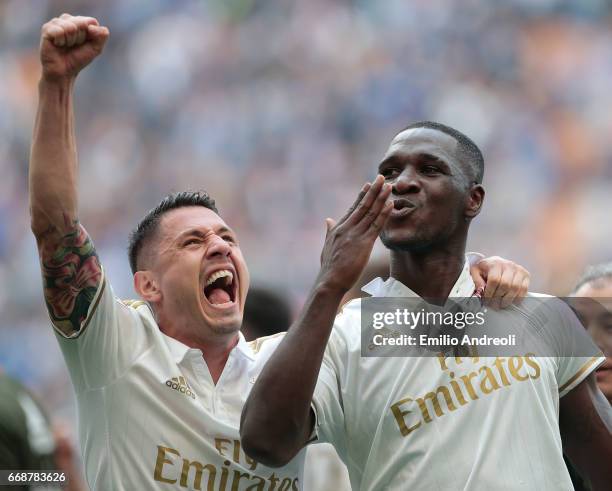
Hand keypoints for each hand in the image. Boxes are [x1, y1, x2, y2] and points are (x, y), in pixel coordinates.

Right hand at [40, 14, 108, 81]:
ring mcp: (56, 22)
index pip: (91, 22)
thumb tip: (92, 26)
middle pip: (81, 23)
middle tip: (73, 46)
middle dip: (80, 39)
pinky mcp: (46, 28)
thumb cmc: (79, 59)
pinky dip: (61, 41)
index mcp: (80, 21)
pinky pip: (59, 31)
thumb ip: (102, 35)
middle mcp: (67, 19)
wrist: (64, 71)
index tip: (84, 44)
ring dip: (71, 41)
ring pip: (71, 27)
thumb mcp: (96, 48)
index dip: (90, 35)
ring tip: (65, 46)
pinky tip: (57, 45)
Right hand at [318, 175, 391, 293]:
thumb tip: (328, 220)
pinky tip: (390, 204)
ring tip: (389, 186)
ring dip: (381, 198)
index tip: (369, 184)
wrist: (330, 281)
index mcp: (339, 228)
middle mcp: (347, 228)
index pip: (353, 208)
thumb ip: (329, 231)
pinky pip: (376, 225)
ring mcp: (355, 234)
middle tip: (381, 177)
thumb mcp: (327, 246)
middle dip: (373, 190)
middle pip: (363, 205)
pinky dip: (384, 213)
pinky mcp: (363, 243)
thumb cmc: (329, 267)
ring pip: (371, 212)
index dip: (362, 195)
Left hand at [470, 255, 529, 308]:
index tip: (486, 300)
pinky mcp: (526, 275)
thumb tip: (481, 292)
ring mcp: (518, 270)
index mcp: (495, 264)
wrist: (496, 262)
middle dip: (498, 297)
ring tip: (501, 304)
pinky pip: (524, 288)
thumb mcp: (476, 272)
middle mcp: (508, 265)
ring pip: (516, 288)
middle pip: (506, 285)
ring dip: (508, 299)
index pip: (494, 280)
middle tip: (493, 305)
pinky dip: (518, 297)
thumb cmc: (485, 269)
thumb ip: (477, 281)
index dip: (490, 293)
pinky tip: (511, 301)